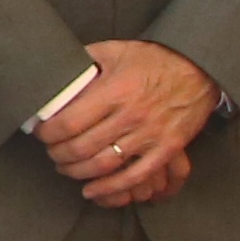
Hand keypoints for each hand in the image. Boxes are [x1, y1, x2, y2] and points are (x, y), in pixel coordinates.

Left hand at [34, 41, 214, 207]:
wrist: (199, 67)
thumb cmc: (153, 59)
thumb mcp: (115, 50)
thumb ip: (84, 60)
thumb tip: (55, 69)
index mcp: (115, 91)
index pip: (69, 123)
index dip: (48, 134)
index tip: (41, 133)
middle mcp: (131, 115)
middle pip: (82, 148)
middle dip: (58, 155)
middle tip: (51, 153)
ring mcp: (151, 134)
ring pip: (104, 165)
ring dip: (77, 172)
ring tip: (66, 169)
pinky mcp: (167, 148)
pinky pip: (135, 176)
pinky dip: (110, 188)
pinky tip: (92, 190)